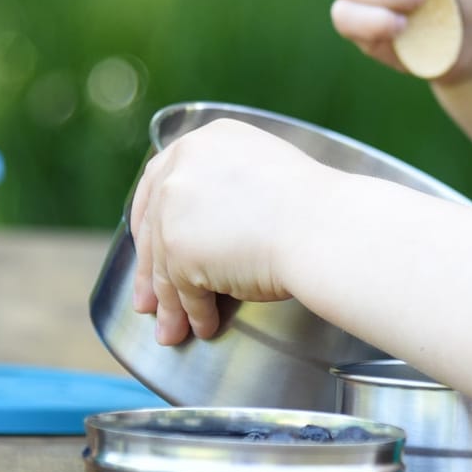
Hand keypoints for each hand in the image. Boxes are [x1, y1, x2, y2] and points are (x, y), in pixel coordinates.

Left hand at [129, 121, 326, 344]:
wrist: (323, 226)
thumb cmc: (311, 204)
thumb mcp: (261, 170)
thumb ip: (225, 185)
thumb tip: (209, 221)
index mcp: (203, 142)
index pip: (158, 183)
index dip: (150, 220)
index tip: (147, 244)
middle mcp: (180, 169)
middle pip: (153, 228)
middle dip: (151, 272)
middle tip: (148, 302)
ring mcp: (175, 210)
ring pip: (164, 265)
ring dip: (170, 304)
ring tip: (173, 330)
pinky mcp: (180, 251)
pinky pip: (182, 291)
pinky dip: (193, 312)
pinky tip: (203, 325)